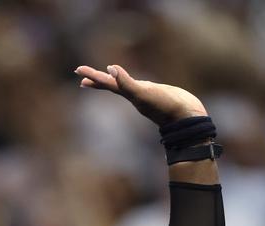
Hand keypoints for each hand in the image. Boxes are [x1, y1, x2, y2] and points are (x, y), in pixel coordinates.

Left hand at [74, 64, 206, 125]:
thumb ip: (127, 83)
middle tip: (80, 72)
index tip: (78, 71)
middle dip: (95, 78)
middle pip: (110, 84)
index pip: (107, 83)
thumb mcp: (144, 93)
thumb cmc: (165, 106)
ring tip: (101, 75)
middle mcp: (133, 94)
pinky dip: (129, 80)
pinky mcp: (154, 92)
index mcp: (129, 94)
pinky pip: (136, 85)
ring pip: (122, 85)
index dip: (93, 77)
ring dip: (109, 81)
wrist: (186, 117)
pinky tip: (128, 80)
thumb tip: (110, 69)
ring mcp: (143, 94)